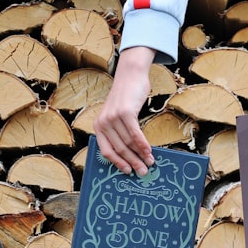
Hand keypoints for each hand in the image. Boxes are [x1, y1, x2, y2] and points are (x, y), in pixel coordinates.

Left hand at [94, 47, 155, 175]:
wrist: (130, 75)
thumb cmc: (126, 97)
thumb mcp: (117, 116)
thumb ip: (119, 132)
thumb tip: (132, 154)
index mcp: (98, 126)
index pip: (106, 151)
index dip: (118, 163)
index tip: (128, 172)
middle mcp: (103, 123)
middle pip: (119, 149)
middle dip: (132, 162)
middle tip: (143, 172)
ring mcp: (113, 117)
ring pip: (128, 143)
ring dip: (141, 155)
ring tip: (150, 162)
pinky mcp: (124, 112)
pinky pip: (135, 134)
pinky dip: (143, 145)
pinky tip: (149, 151)